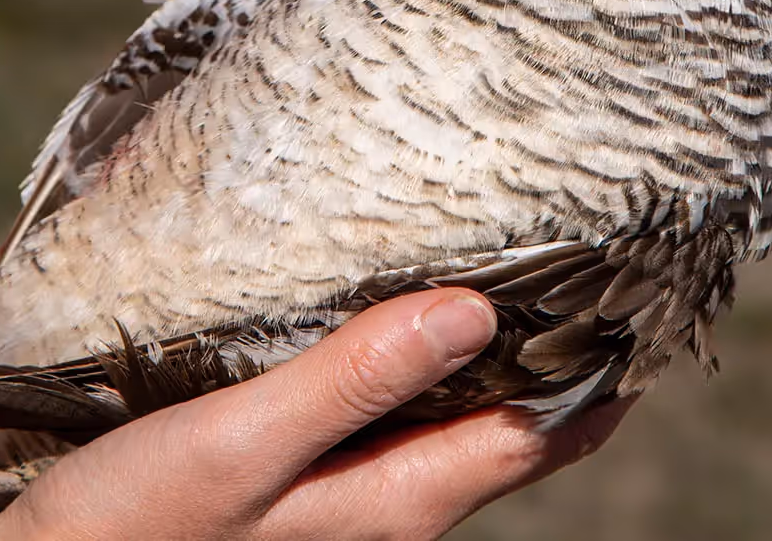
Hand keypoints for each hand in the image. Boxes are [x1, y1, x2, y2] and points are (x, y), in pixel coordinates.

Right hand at [0, 290, 628, 540]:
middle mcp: (387, 517)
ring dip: (482, 357)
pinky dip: (415, 370)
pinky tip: (398, 320)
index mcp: (394, 509)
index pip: (535, 437)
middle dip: (553, 358)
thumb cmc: (129, 527)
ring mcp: (346, 510)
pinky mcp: (302, 493)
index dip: (597, 370)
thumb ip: (353, 381)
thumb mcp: (241, 446)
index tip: (641, 288)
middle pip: (502, 433)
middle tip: (593, 258)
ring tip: (512, 268)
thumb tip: (474, 313)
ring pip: (447, 426)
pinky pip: (390, 427)